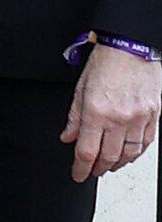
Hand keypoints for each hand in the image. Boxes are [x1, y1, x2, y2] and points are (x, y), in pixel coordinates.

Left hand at [62, 44, 161, 180]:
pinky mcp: (154, 114)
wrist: (131, 47)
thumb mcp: (80, 90)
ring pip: (129, 153)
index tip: (78, 175)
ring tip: (109, 165)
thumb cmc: (106, 63)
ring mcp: (139, 117)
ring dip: (117, 164)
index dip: (81, 168)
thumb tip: (68, 137)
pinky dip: (136, 153)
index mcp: (97, 112)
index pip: (87, 151)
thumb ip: (74, 118)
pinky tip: (128, 155)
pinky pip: (146, 142)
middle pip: (108, 156)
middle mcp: (120, 118)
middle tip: (92, 171)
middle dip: (98, 169)